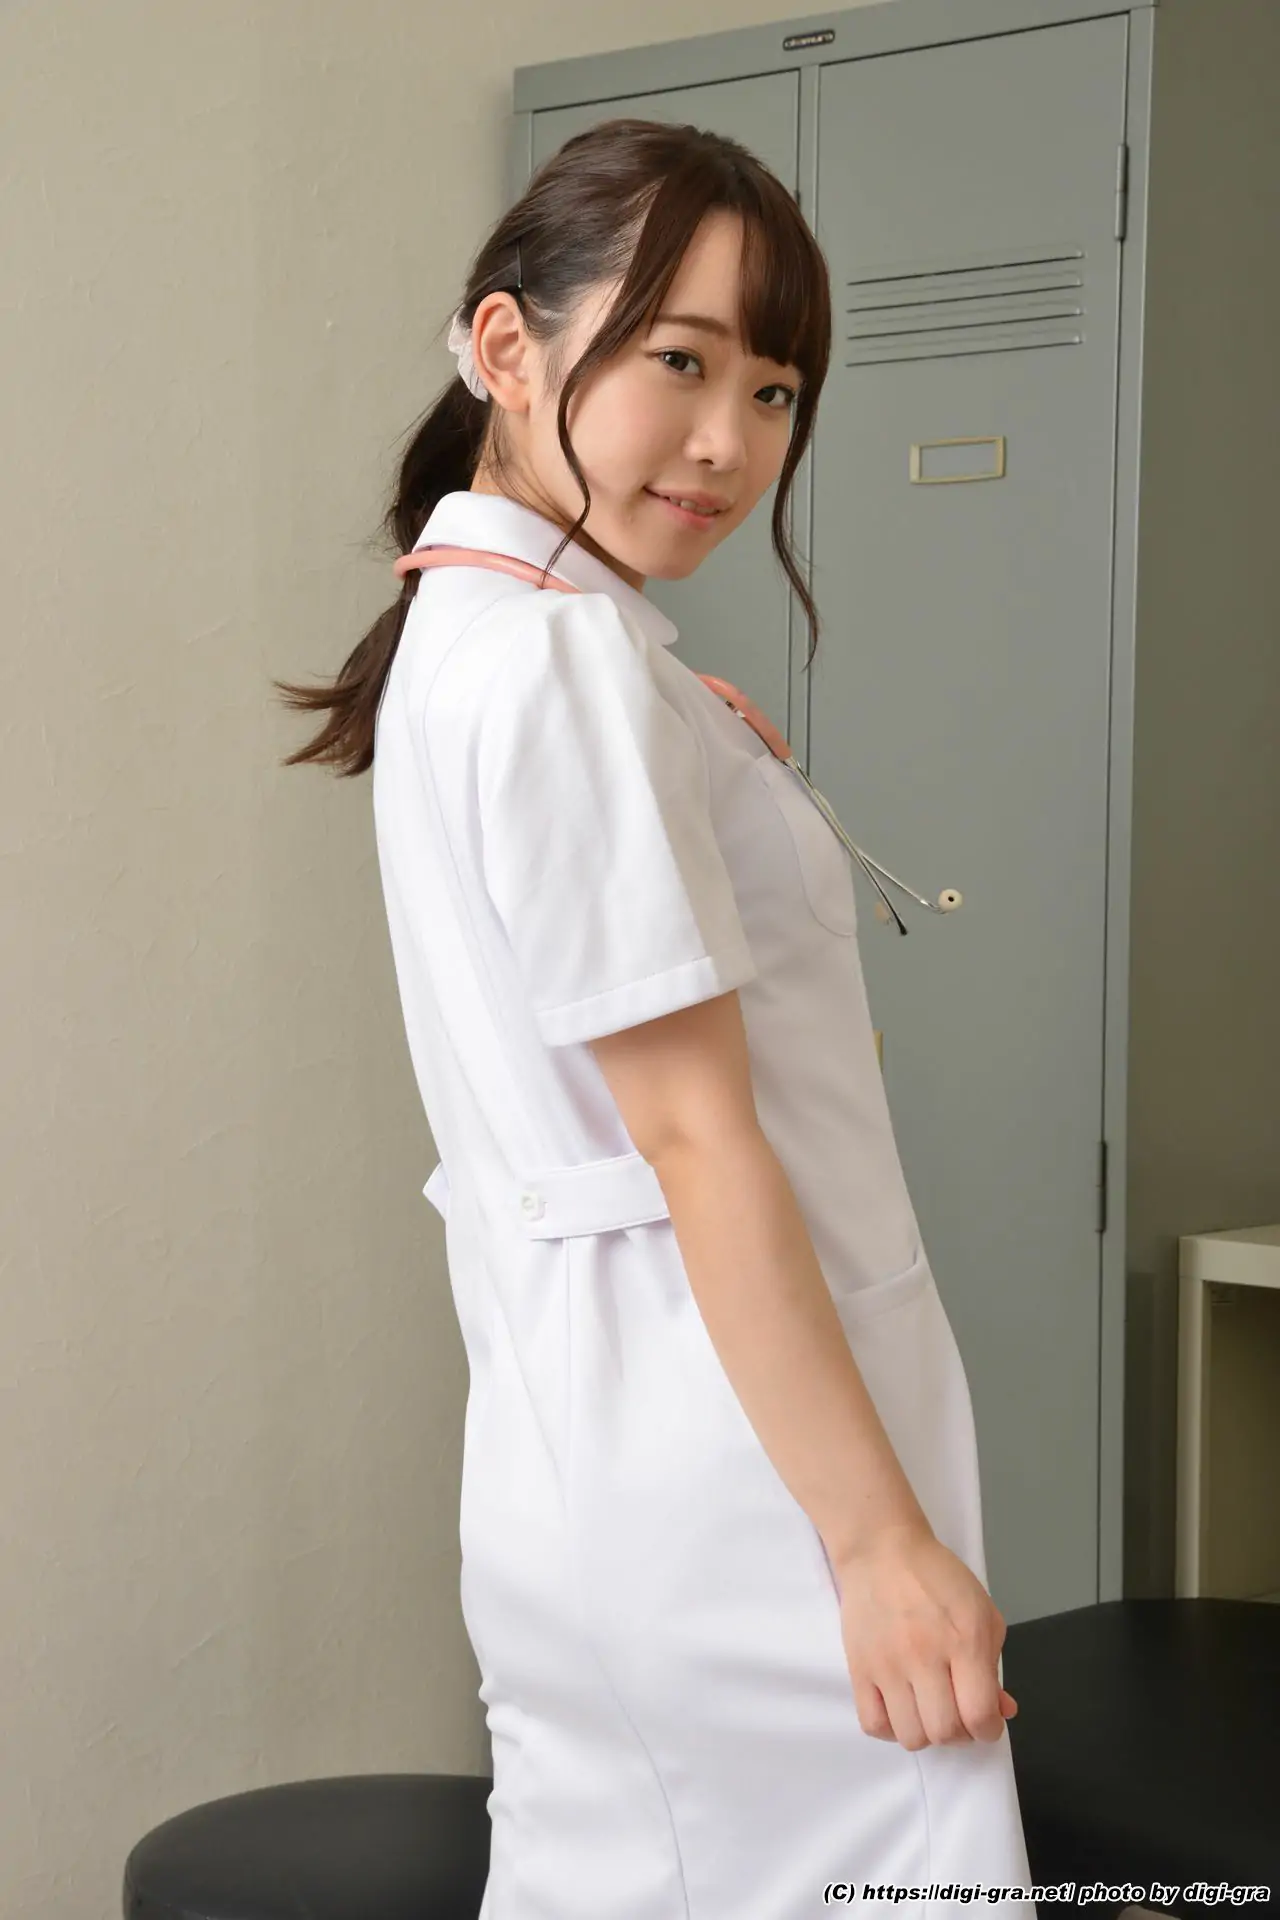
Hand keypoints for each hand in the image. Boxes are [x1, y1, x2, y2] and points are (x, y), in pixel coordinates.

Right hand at [831, 1521, 1017, 1749]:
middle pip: (944, 1731)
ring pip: (910, 1735)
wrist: (882, 1550)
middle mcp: (925, 1656)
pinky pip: (873, 1724)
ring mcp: (888, 1664)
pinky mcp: (859, 1667)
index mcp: (964, 1640)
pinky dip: (890, 1728)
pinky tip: (900, 1709)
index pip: (979, 1715)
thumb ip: (993, 1665)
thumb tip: (1001, 1710)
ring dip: (926, 1732)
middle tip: (957, 1713)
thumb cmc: (938, 1577)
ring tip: (927, 1710)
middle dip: (959, 1733)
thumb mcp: (981, 1612)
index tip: (986, 1721)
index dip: (989, 1730)